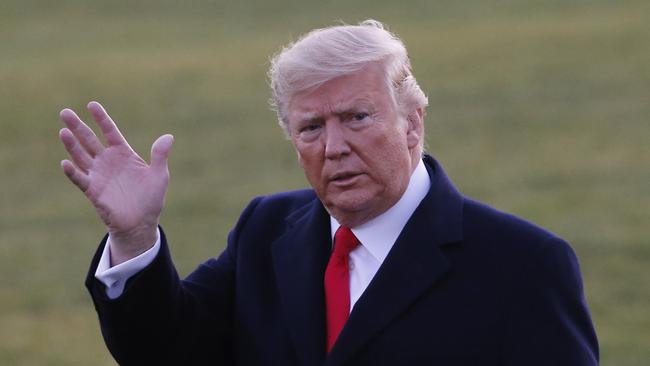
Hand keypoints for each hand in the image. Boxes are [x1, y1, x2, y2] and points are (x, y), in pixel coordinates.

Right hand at [59, 101, 173, 264]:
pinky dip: (72, 172)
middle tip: (65, 112)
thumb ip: (160, 155)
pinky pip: (80, 179)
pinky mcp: (93, 191)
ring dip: (72, 145)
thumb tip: (169, 136)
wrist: (141, 223)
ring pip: (81, 156)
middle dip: (78, 126)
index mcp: (123, 154)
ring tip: (63, 131)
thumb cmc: (151, 198)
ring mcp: (98, 175)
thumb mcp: (159, 175)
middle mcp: (107, 161)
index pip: (110, 131)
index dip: (101, 118)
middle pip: (89, 140)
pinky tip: (65, 163)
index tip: (92, 105)